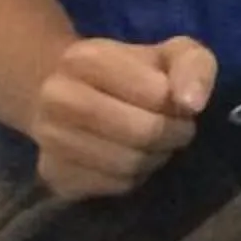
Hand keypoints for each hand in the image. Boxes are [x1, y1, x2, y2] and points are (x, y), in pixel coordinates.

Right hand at [31, 35, 214, 199]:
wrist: (78, 97)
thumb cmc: (135, 73)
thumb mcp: (173, 55)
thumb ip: (193, 67)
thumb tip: (191, 104)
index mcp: (84, 58)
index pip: (157, 94)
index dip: (179, 103)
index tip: (177, 102)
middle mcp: (56, 97)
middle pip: (143, 132)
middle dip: (173, 134)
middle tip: (177, 129)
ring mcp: (48, 138)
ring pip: (128, 164)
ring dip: (155, 157)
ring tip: (154, 143)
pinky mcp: (54, 174)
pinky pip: (115, 185)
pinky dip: (134, 177)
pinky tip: (129, 158)